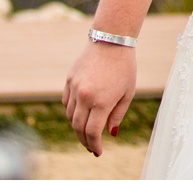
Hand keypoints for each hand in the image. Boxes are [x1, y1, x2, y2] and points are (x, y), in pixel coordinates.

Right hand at [62, 41, 137, 156]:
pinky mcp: (69, 80)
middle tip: (91, 147)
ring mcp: (74, 87)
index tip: (98, 152)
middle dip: (84, 140)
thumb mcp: (127, 93)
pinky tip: (79, 116)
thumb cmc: (124, 68)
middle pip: (78, 127)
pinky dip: (71, 112)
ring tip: (85, 133)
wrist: (111, 41)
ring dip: (77, 127)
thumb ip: (117, 115)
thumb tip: (109, 134)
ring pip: (70, 116)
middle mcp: (84, 96)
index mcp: (101, 101)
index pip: (92, 132)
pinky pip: (66, 102)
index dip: (94, 145)